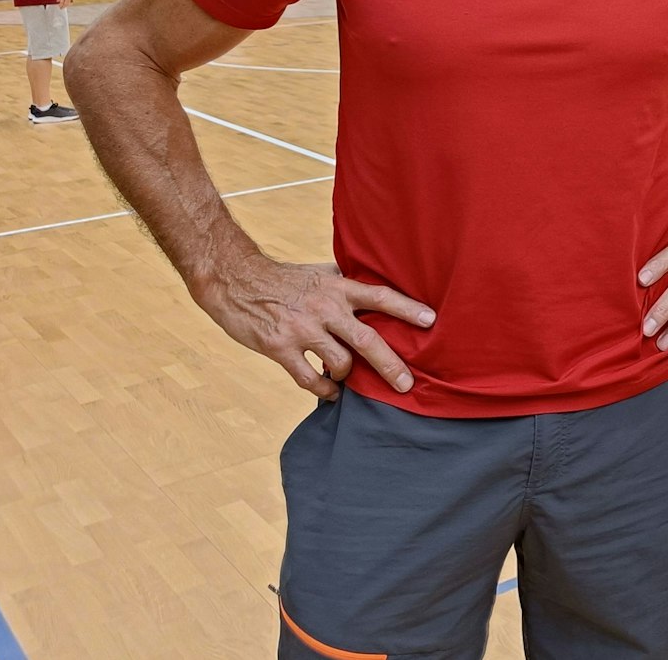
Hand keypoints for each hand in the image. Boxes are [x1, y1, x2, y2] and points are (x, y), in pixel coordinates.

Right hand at [195, 256, 434, 399]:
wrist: (235, 280)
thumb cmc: (282, 278)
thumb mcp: (319, 274)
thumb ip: (346, 285)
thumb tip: (375, 292)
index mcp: (338, 288)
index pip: (380, 297)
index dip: (407, 308)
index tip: (431, 321)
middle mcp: (325, 309)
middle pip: (367, 340)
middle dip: (391, 365)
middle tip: (407, 385)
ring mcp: (302, 330)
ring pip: (340, 363)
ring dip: (348, 376)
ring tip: (347, 378)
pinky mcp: (279, 348)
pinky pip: (310, 379)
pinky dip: (324, 391)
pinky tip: (330, 393)